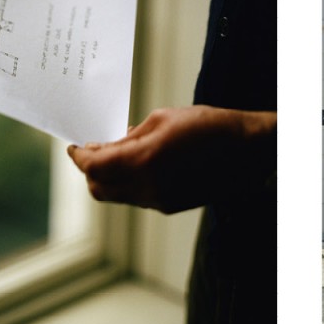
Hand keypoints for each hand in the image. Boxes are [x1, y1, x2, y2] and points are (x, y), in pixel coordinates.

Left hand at [67, 106, 274, 213]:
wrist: (249, 149)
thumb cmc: (210, 125)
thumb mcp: (165, 118)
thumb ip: (131, 135)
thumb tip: (110, 145)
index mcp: (143, 159)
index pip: (93, 165)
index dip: (79, 156)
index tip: (74, 147)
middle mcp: (147, 186)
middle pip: (98, 188)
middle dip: (90, 171)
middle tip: (93, 152)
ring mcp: (159, 200)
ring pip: (117, 196)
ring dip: (110, 179)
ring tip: (120, 157)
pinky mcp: (171, 205)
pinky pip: (138, 198)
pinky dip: (131, 184)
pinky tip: (145, 166)